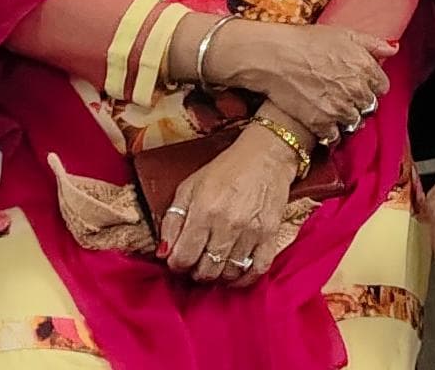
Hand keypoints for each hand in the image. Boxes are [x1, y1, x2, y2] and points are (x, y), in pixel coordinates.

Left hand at [161, 127, 302, 286]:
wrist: (266, 156)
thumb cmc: (225, 170)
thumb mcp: (189, 187)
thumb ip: (172, 220)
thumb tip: (163, 253)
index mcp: (203, 211)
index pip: (182, 258)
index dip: (176, 264)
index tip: (179, 259)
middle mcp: (227, 224)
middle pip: (205, 271)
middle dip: (196, 271)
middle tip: (197, 261)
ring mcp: (251, 232)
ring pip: (229, 274)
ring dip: (218, 275)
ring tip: (215, 263)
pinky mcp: (270, 235)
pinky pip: (257, 270)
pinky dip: (244, 279)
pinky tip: (236, 273)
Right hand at [206, 19, 397, 141]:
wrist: (273, 57)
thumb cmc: (305, 42)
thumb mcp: (342, 34)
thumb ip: (371, 43)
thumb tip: (393, 49)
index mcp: (365, 68)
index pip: (381, 87)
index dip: (370, 85)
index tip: (359, 84)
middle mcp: (356, 91)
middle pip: (369, 106)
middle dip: (359, 102)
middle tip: (343, 97)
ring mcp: (340, 109)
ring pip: (354, 123)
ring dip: (346, 118)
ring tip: (332, 109)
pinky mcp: (321, 124)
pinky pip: (335, 136)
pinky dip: (330, 132)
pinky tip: (321, 122)